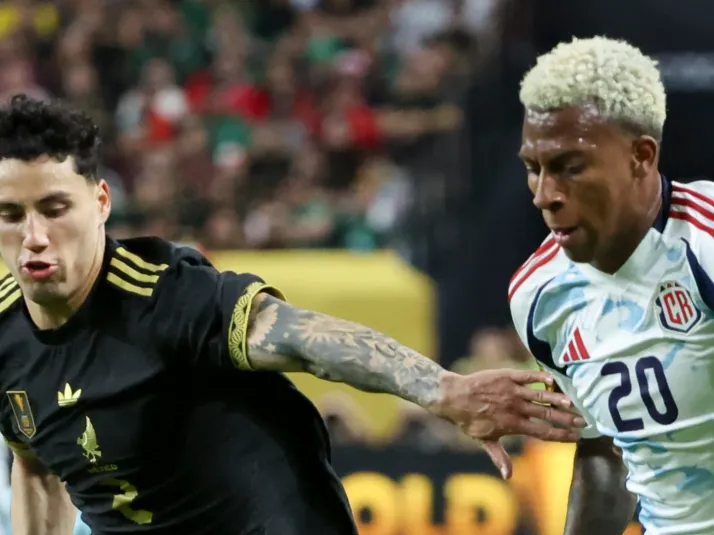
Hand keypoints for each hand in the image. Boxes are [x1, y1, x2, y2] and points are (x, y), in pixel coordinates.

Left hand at [429, 369, 585, 478]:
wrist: (453, 397)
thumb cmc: (468, 420)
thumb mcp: (484, 440)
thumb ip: (499, 456)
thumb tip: (508, 476)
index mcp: (513, 425)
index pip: (542, 432)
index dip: (561, 435)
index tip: (576, 437)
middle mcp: (515, 408)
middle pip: (546, 415)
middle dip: (566, 419)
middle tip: (583, 421)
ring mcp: (511, 391)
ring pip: (540, 396)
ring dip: (557, 399)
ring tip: (573, 403)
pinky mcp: (507, 376)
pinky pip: (527, 376)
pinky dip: (539, 377)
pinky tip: (551, 380)